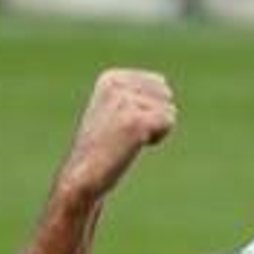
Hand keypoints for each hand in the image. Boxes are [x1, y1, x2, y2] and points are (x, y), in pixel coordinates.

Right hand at [58, 69, 176, 200]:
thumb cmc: (102, 148)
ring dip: (154, 130)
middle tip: (126, 133)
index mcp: (111, 78)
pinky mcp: (136, 121)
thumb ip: (134, 92)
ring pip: (170, 109)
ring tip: (127, 139)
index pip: (159, 83)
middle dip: (154, 117)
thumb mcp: (113, 110)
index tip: (124, 122)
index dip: (149, 108)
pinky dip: (158, 138)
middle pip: (166, 94)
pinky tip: (135, 145)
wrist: (83, 175)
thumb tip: (164, 82)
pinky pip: (169, 122)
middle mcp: (117, 84)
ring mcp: (126, 102)